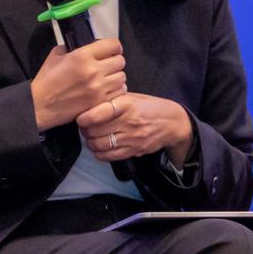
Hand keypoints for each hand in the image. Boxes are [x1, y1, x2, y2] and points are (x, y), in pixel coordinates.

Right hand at [29, 40, 126, 130]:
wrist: (41, 106)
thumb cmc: (46, 82)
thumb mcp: (55, 56)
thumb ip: (71, 49)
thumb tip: (83, 46)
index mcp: (82, 56)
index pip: (113, 45)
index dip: (114, 46)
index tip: (111, 50)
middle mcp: (93, 71)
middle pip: (120, 61)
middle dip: (114, 61)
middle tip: (107, 65)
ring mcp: (98, 88)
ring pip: (122, 77)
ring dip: (116, 77)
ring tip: (106, 79)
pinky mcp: (100, 102)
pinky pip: (119, 92)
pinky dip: (115, 90)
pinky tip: (105, 90)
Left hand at [76, 93, 193, 163]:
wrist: (172, 122)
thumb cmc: (148, 106)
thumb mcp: (132, 97)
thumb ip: (112, 99)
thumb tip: (88, 102)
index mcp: (127, 105)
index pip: (99, 113)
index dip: (85, 118)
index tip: (80, 118)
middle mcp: (129, 122)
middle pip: (95, 131)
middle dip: (85, 130)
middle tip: (84, 127)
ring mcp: (132, 138)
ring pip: (100, 145)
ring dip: (90, 142)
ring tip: (91, 137)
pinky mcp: (134, 150)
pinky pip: (109, 156)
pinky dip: (99, 153)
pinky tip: (99, 147)